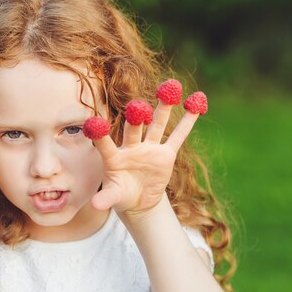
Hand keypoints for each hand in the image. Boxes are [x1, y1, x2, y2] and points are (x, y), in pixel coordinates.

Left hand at [89, 95, 203, 217]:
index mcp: (113, 157)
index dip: (100, 134)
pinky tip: (196, 103)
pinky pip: (178, 136)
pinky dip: (188, 121)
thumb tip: (94, 205)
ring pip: (157, 125)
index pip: (105, 143)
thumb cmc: (120, 195)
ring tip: (170, 86)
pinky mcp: (166, 154)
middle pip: (134, 128)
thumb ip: (105, 198)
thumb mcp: (114, 197)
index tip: (95, 121)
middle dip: (137, 117)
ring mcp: (149, 148)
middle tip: (139, 106)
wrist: (138, 200)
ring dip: (163, 108)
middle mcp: (131, 147)